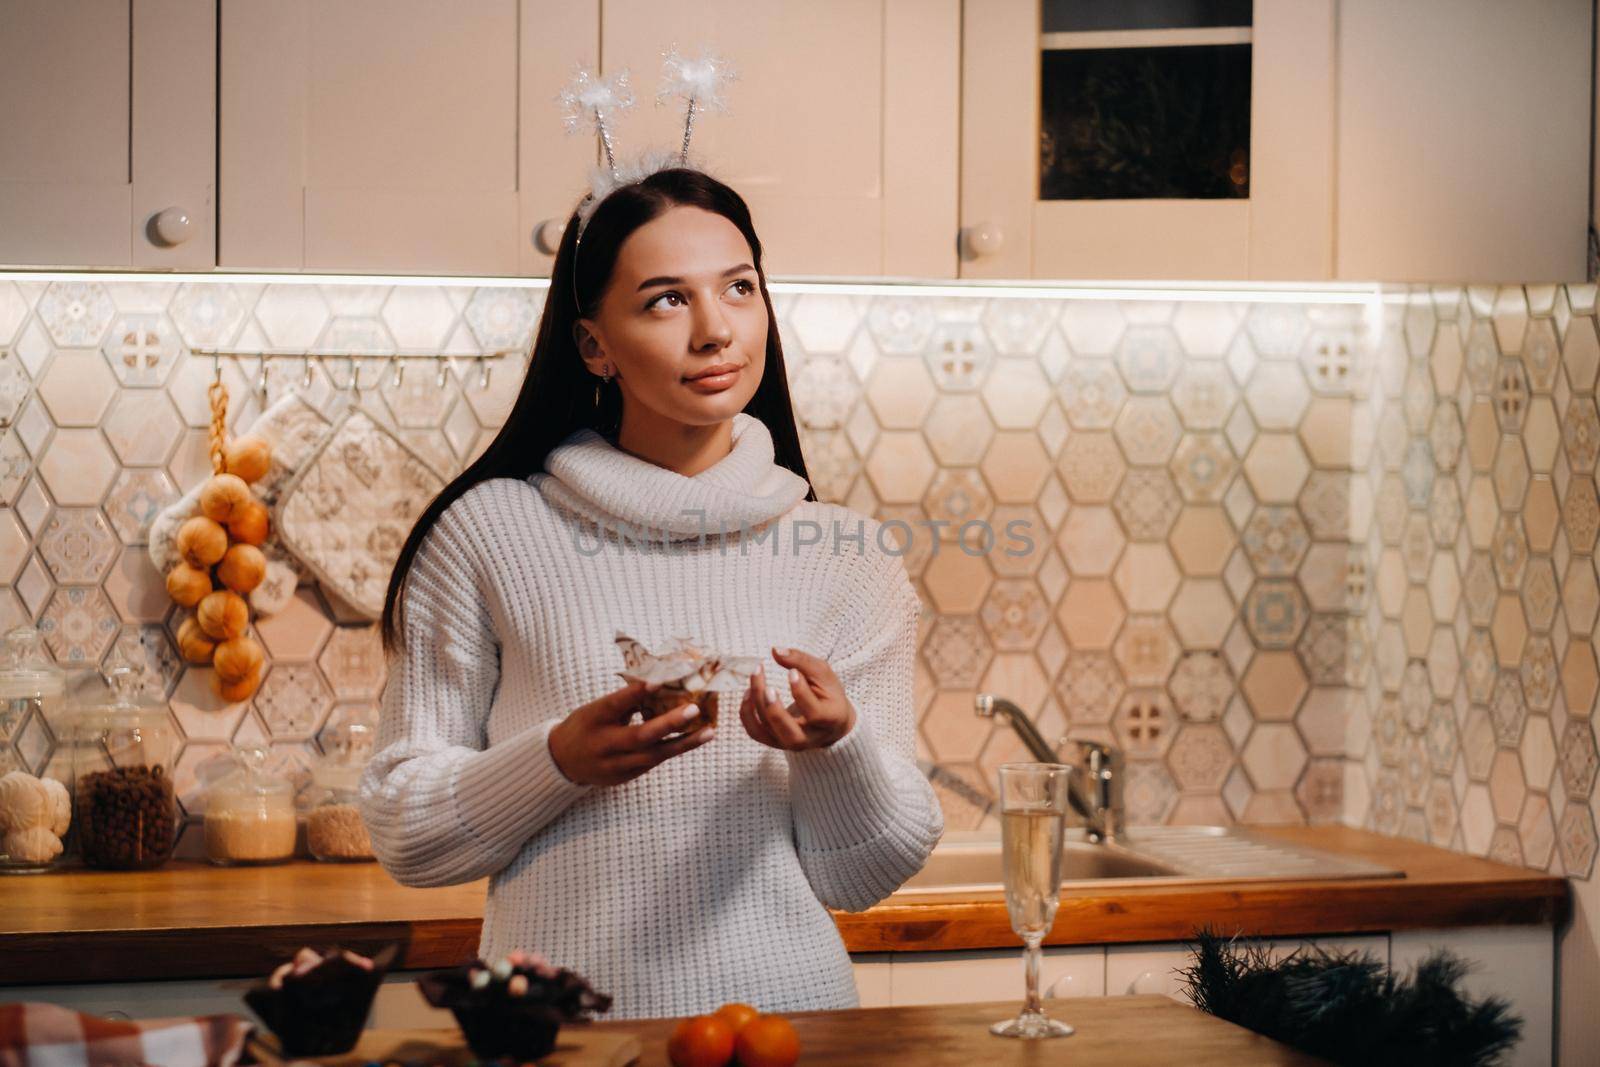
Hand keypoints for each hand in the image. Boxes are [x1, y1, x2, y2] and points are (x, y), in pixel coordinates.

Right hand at [548, 679, 713, 786]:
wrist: (563, 762)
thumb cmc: (586, 726)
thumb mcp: (597, 709)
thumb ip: (625, 701)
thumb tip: (660, 684)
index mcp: (593, 719)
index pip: (615, 705)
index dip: (635, 693)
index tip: (657, 681)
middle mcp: (604, 745)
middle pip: (639, 737)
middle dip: (669, 724)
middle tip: (694, 709)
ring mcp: (616, 765)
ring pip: (654, 755)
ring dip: (684, 743)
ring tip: (709, 731)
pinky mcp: (626, 777)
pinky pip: (654, 762)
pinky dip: (675, 749)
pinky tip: (695, 739)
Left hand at [738, 646, 855, 751]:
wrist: (828, 720)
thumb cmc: (827, 693)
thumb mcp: (823, 674)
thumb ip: (802, 661)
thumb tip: (775, 650)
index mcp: (830, 720)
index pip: (814, 713)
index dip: (801, 692)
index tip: (791, 671)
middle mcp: (810, 738)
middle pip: (789, 733)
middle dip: (775, 710)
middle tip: (768, 688)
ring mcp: (790, 743)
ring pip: (768, 730)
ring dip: (757, 703)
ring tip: (756, 676)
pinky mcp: (775, 742)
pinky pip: (755, 732)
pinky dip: (746, 714)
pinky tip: (748, 692)